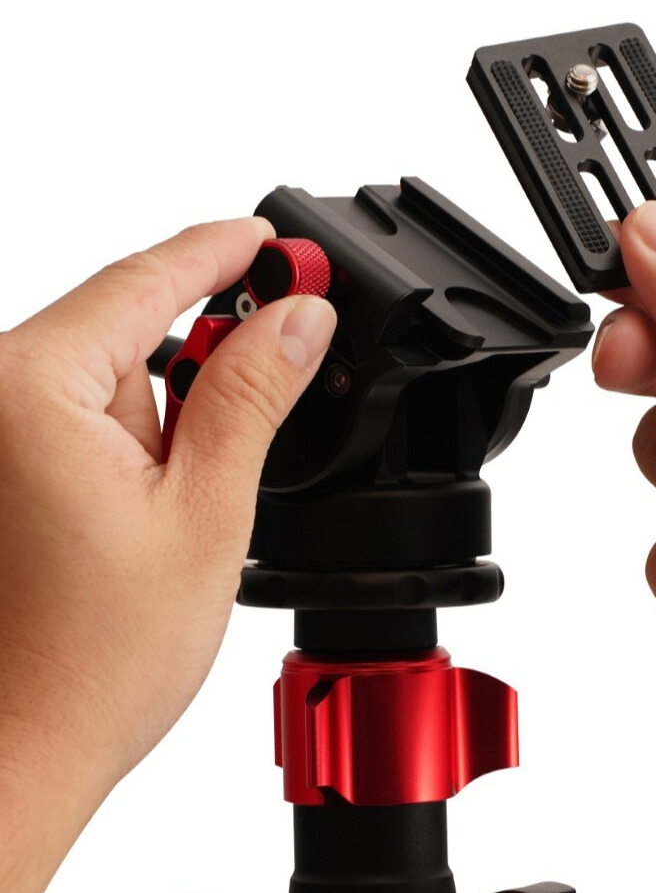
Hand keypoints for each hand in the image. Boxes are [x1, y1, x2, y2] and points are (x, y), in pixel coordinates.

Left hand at [0, 219, 335, 892]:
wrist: (28, 744)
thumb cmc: (95, 657)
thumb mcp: (207, 510)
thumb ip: (254, 396)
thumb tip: (301, 319)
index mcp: (30, 390)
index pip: (145, 279)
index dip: (226, 251)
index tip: (280, 237)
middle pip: (130, 326)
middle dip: (205, 361)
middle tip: (267, 402)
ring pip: (116, 378)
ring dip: (172, 418)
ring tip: (184, 508)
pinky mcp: (8, 464)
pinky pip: (89, 417)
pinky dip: (141, 441)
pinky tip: (156, 505)